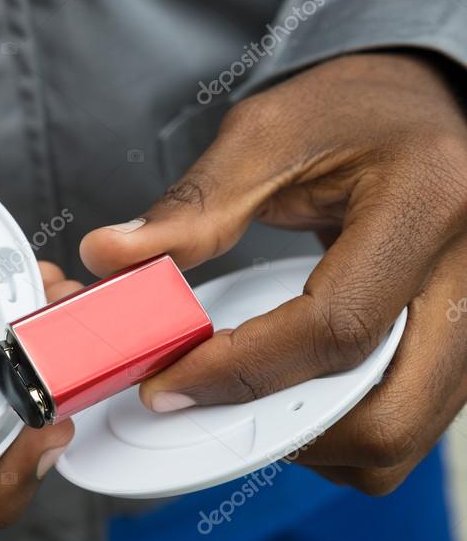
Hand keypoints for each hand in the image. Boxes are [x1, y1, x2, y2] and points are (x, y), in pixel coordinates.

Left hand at [80, 52, 466, 494]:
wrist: (415, 103)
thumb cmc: (351, 108)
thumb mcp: (266, 135)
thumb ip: (192, 207)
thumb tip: (109, 256)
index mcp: (427, 203)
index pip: (335, 328)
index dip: (240, 370)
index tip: (166, 383)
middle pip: (389, 413)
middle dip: (285, 431)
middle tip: (208, 402)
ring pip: (404, 432)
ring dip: (314, 438)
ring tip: (247, 395)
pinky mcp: (462, 337)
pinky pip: (408, 414)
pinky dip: (340, 422)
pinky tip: (289, 386)